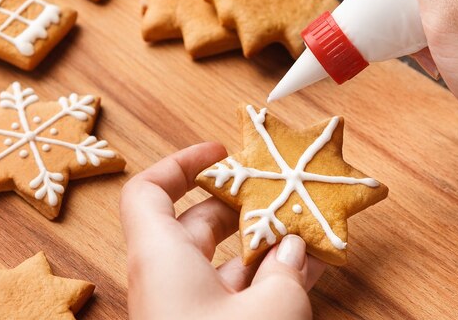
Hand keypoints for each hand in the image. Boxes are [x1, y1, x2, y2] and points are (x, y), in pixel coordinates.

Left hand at [120, 142, 325, 319]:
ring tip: (306, 231)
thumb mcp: (270, 308)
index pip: (148, 191)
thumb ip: (285, 271)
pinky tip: (309, 269)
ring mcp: (186, 306)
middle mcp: (166, 278)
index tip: (221, 152)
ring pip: (223, 261)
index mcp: (160, 258)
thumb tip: (293, 248)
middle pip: (198, 222)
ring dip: (265, 246)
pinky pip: (236, 293)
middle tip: (277, 192)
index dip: (181, 163)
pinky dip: (267, 280)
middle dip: (242, 204)